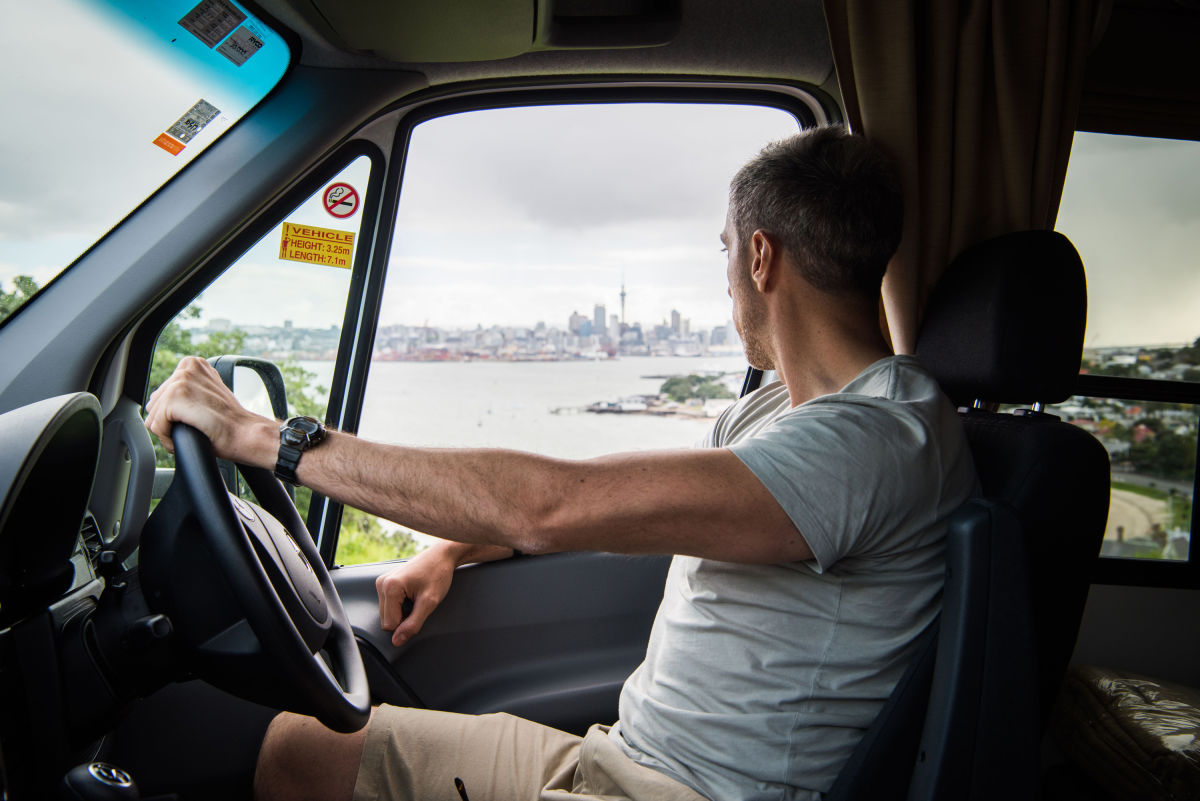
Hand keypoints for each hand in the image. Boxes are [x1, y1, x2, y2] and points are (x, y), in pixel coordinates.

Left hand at [145, 356, 273, 465]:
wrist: (246, 433)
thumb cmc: (232, 421)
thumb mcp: (209, 393)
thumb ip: (191, 388)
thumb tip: (168, 399)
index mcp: (193, 364)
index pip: (163, 393)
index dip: (173, 414)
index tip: (193, 420)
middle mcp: (186, 368)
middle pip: (155, 403)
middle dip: (167, 421)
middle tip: (191, 428)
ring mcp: (180, 381)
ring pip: (154, 416)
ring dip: (167, 431)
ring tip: (189, 433)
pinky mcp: (175, 398)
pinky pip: (156, 426)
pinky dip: (167, 439)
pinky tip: (184, 439)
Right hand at [376, 544, 457, 645]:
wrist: (442, 556)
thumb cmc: (438, 574)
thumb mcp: (429, 602)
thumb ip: (413, 624)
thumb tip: (397, 641)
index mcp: (390, 587)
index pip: (389, 625)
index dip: (406, 623)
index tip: (420, 609)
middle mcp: (382, 583)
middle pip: (386, 621)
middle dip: (403, 618)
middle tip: (419, 603)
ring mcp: (382, 582)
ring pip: (386, 614)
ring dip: (402, 612)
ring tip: (415, 597)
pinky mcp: (385, 582)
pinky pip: (388, 605)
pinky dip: (400, 605)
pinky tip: (411, 594)